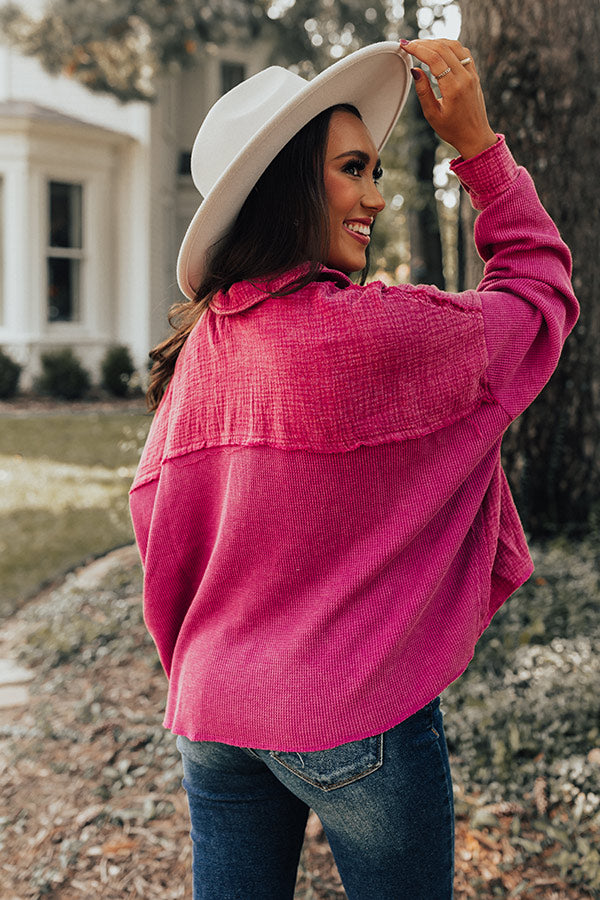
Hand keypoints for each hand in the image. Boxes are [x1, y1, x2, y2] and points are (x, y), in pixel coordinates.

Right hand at [402, 38, 496, 159]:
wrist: (475, 136)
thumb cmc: (453, 129)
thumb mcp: (432, 115)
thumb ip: (423, 91)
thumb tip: (415, 70)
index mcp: (454, 88)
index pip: (435, 59)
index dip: (418, 49)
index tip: (405, 46)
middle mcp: (465, 77)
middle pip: (444, 48)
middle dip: (424, 43)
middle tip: (409, 44)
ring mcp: (472, 73)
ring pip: (454, 46)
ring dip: (437, 42)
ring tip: (422, 45)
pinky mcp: (474, 73)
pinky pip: (462, 51)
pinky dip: (449, 46)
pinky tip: (438, 49)